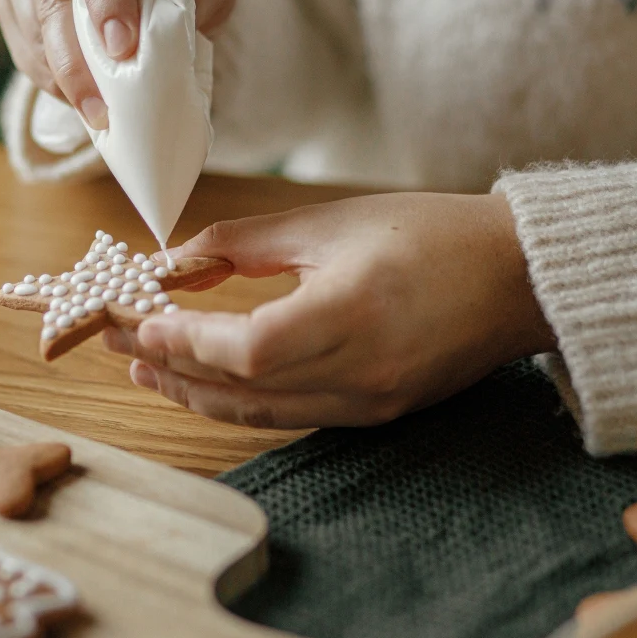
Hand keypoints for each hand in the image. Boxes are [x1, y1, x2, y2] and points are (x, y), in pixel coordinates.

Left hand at [102, 193, 556, 427]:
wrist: (520, 276)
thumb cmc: (431, 233)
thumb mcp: (329, 222)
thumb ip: (243, 244)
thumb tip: (172, 260)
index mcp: (354, 313)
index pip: (248, 350)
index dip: (185, 342)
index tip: (134, 321)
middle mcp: (362, 372)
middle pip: (244, 389)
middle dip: (171, 367)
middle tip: (116, 342)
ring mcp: (372, 402)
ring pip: (262, 413)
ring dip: (198, 393)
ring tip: (145, 369)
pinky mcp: (378, 414)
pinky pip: (292, 416)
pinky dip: (242, 402)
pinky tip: (208, 383)